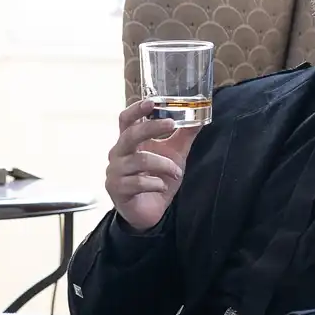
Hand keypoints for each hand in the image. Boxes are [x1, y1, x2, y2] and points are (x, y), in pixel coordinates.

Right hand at [106, 96, 201, 231]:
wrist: (147, 212)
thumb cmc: (156, 179)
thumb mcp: (174, 155)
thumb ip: (183, 136)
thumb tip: (199, 117)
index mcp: (128, 142)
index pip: (126, 120)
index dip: (136, 109)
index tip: (152, 102)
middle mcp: (118, 154)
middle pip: (130, 135)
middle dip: (152, 128)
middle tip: (172, 124)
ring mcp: (115, 172)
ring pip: (140, 160)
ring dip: (164, 165)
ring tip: (177, 172)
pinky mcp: (117, 189)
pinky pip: (138, 182)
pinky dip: (156, 184)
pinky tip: (163, 187)